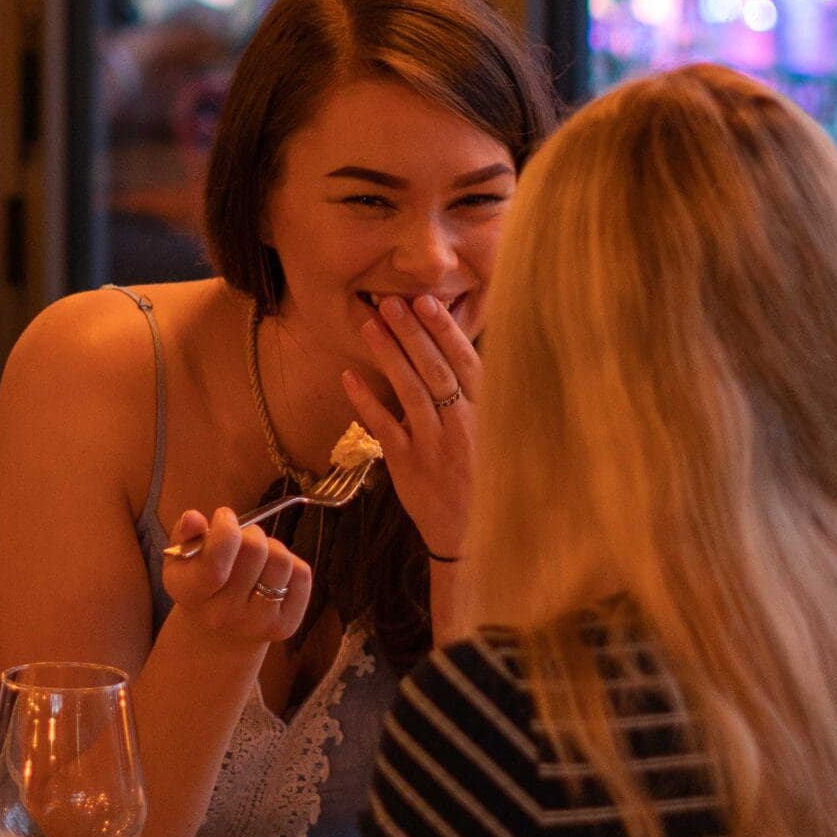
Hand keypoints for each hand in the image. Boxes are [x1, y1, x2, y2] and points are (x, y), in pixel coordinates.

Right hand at [161, 506, 312, 653]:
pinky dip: (292, 564)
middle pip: (254, 550)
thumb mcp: (182, 558)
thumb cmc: (200, 582)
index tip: (224, 517)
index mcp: (191, 595)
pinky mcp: (286, 626)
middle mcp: (223, 615)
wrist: (218, 633)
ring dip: (272, 547)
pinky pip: (302, 575)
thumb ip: (186, 534)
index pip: (214, 564)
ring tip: (259, 557)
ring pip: (281, 560)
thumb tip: (193, 517)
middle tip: (242, 541)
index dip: (225, 530)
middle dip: (250, 533)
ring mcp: (257, 624)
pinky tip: (272, 574)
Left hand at [343, 293, 478, 564]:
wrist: (471, 535)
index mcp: (485, 414)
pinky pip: (384, 429)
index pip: (466, 363)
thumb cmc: (479, 475)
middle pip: (436, 371)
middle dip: (413, 333)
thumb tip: (452, 343)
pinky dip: (365, 402)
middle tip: (390, 301)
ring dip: (389, 356)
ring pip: (411, 393)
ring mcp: (434, 447)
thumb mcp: (489, 432)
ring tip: (370, 325)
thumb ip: (472, 394)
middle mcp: (463, 427)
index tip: (426, 301)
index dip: (446, 331)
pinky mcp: (409, 467)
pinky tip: (348, 375)